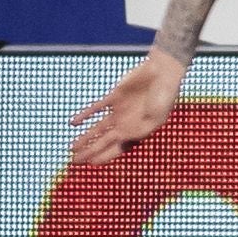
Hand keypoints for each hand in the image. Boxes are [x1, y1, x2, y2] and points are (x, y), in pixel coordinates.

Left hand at [68, 49, 185, 166]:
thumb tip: (123, 140)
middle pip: (104, 142)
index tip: (91, 163)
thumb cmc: (164, 96)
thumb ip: (139, 129)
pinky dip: (85, 115)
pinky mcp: (114, 97)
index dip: (104, 156)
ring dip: (85, 138)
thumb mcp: (157, 117)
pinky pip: (96, 109)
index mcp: (138, 131)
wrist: (162, 73)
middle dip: (90, 152)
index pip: (118, 148)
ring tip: (72, 148)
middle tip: (76, 161)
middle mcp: (127, 124)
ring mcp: (120, 111)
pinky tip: (73, 123)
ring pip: (98, 128)